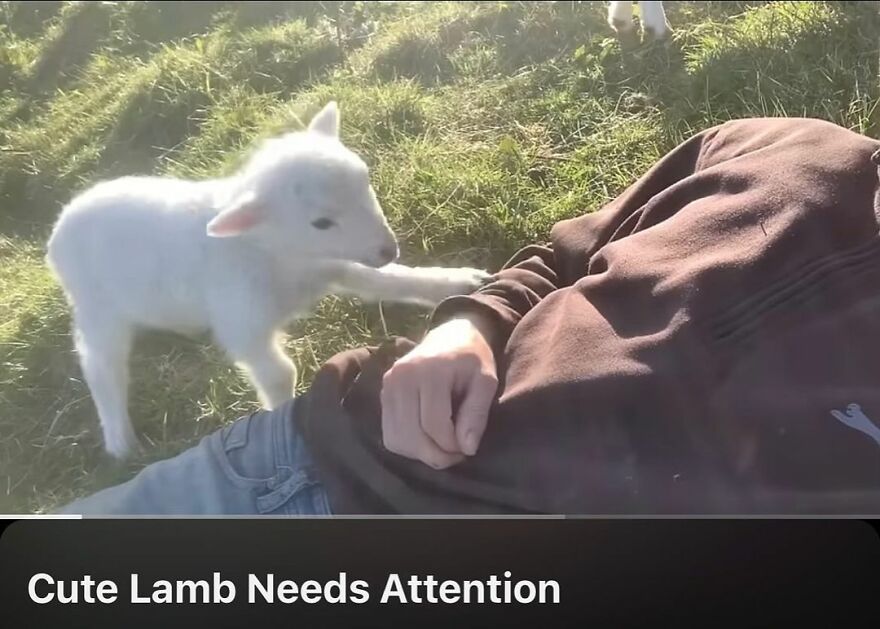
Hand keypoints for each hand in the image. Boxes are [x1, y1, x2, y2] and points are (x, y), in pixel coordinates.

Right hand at [380, 315, 498, 468]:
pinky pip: (390, 436)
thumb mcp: (486, 381)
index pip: (434, 424)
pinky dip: (409, 447)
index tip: (468, 449)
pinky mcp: (383, 396)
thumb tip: (467, 448)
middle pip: (412, 435)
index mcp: (429, 371)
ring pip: (398, 440)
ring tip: (443, 448)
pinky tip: (428, 441)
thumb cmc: (472, 360)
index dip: (452, 446)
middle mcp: (401, 378)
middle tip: (457, 454)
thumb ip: (477, 413)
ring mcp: (388, 386)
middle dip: (437, 455)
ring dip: (422, 454)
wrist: (451, 338)